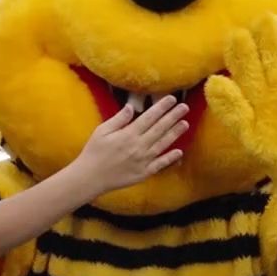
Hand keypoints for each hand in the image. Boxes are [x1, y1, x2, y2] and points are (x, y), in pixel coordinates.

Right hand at [74, 97, 189, 190]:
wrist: (90, 177)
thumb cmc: (94, 152)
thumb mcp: (102, 131)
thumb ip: (118, 119)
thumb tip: (131, 106)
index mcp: (128, 134)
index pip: (149, 117)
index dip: (162, 107)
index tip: (172, 98)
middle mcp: (139, 146)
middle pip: (160, 128)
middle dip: (173, 116)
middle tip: (185, 107)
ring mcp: (143, 160)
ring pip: (163, 144)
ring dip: (175, 133)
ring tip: (185, 123)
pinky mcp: (144, 173)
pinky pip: (160, 164)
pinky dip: (170, 158)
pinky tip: (179, 151)